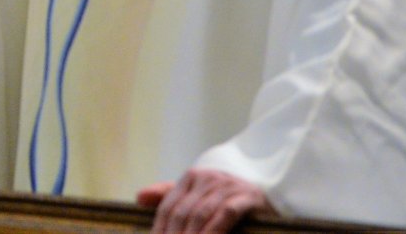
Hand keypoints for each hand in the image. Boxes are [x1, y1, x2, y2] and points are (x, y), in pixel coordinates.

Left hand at [138, 169, 274, 233]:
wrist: (266, 194)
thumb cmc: (225, 197)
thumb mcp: (197, 195)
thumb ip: (168, 196)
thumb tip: (139, 198)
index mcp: (191, 178)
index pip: (168, 205)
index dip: (159, 227)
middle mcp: (207, 178)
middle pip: (182, 212)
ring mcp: (227, 186)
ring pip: (201, 214)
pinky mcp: (246, 197)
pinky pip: (225, 214)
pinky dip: (214, 230)